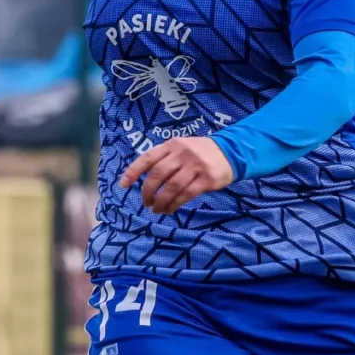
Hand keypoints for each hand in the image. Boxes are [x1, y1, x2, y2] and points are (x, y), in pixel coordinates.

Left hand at [118, 137, 234, 213]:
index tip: (123, 185)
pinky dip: (174, 205)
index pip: (148, 158)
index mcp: (172, 145)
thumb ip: (165, 158)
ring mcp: (195, 166)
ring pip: (171, 187)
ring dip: (160, 202)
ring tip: (156, 209)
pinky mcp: (206, 179)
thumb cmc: (200, 153)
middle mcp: (182, 154)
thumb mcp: (181, 147)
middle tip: (145, 202)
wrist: (230, 152)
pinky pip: (185, 195)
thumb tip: (143, 179)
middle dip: (147, 191)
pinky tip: (170, 210)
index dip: (133, 172)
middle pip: (157, 175)